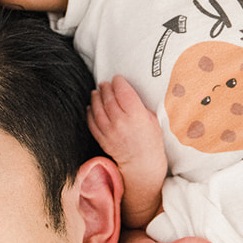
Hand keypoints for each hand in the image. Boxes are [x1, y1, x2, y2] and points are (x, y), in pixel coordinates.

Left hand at [87, 76, 166, 223]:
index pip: (123, 91)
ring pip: (97, 108)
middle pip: (108, 98)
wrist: (142, 164)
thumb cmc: (151, 140)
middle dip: (106, 87)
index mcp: (136, 115)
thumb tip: (128, 92)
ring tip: (97, 91)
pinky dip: (89, 112)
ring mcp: (109, 131)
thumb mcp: (152, 119)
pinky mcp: (102, 139)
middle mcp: (121, 122)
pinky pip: (92, 122)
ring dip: (96, 97)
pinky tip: (90, 106)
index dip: (119, 82)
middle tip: (105, 83)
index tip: (118, 78)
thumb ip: (139, 105)